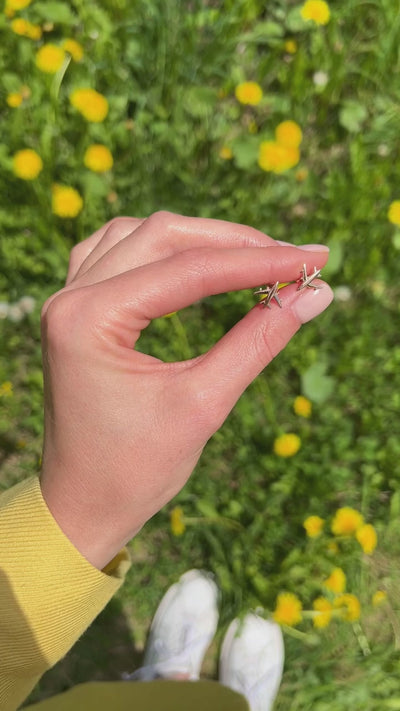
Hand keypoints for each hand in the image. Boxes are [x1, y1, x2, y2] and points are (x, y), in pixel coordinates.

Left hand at [39, 212, 332, 568]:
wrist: (82, 506)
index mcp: (87, 320)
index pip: (188, 271)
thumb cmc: (134, 470)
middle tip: (294, 259)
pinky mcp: (77, 310)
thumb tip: (314, 296)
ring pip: (141, 236)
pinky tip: (193, 256)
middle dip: (234, 244)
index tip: (313, 260)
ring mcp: (67, 299)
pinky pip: (119, 252)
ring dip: (200, 240)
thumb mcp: (203, 404)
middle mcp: (68, 298)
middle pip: (163, 237)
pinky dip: (163, 250)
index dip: (258, 262)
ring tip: (255, 257)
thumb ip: (257, 341)